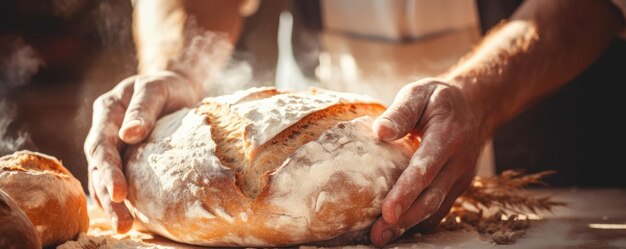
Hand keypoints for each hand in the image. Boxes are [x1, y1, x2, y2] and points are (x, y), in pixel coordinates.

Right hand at [84, 71, 201, 232]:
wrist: (174, 85)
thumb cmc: (166, 85)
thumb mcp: (156, 88)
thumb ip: (143, 109)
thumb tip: (128, 135)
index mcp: (107, 110)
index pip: (101, 144)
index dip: (108, 171)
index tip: (119, 193)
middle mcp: (104, 130)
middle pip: (99, 167)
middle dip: (108, 196)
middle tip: (121, 222)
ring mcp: (112, 144)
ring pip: (103, 176)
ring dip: (111, 203)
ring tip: (123, 226)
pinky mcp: (123, 155)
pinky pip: (114, 178)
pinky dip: (115, 197)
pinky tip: (122, 216)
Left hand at [369, 78, 485, 245]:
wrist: (475, 105)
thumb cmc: (438, 99)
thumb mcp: (419, 93)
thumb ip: (400, 112)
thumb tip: (380, 131)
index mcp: (448, 136)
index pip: (425, 169)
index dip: (406, 192)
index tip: (388, 211)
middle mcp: (458, 161)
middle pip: (431, 197)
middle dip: (405, 219)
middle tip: (378, 235)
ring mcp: (460, 177)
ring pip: (436, 207)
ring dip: (409, 225)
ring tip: (382, 237)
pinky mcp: (457, 186)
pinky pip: (440, 208)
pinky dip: (419, 221)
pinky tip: (398, 229)